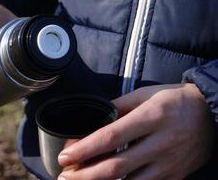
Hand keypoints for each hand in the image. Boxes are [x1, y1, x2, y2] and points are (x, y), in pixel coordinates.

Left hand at [57, 84, 213, 179]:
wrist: (210, 113)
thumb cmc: (174, 100)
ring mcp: (169, 164)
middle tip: (64, 177)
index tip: (65, 156)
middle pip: (116, 167)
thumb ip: (118, 106)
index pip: (111, 136)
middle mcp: (160, 143)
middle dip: (86, 175)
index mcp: (151, 118)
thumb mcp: (145, 94)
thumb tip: (94, 119)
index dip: (85, 149)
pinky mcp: (175, 176)